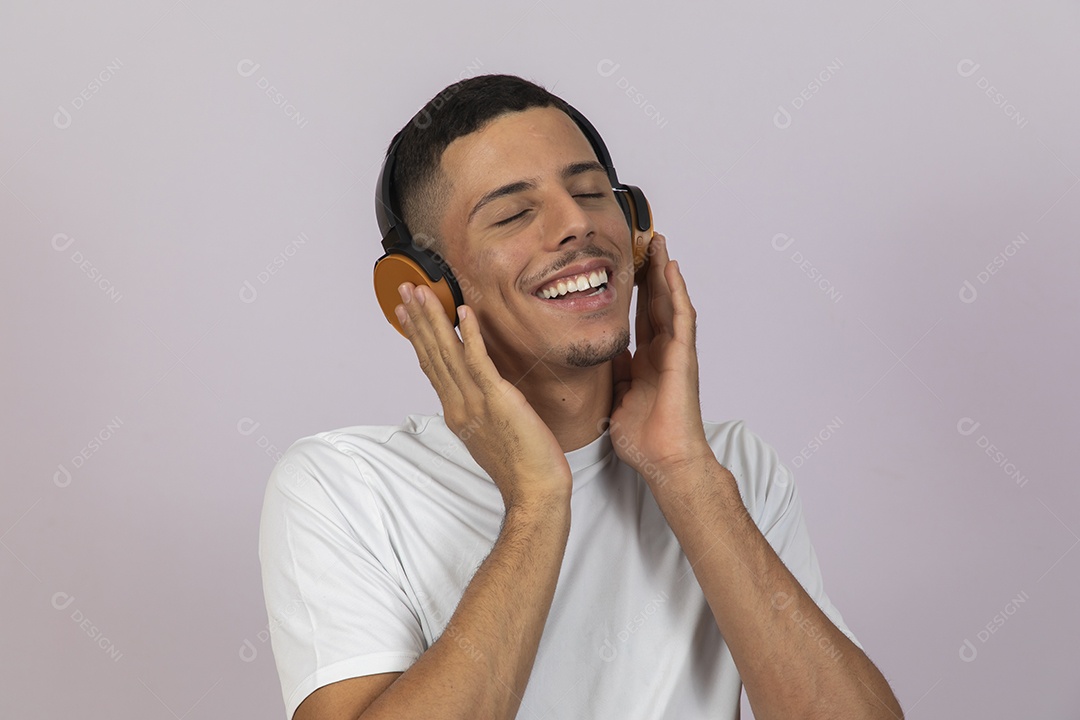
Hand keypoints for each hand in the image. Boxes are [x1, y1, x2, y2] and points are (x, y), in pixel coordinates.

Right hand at [395, 283, 571, 509]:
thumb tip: (475, 396)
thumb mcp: (489, 434)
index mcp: (456, 412)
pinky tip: (464, 311)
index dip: (417, 336)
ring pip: (448, 352)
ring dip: (434, 319)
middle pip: (432, 353)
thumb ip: (478, 411)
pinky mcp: (497, 399)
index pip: (430, 366)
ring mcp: (475, 402)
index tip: (405, 313)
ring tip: (422, 291)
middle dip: (417, 318)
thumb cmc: (520, 467)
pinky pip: (479, 361)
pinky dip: (470, 335)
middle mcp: (459, 404)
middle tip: (404, 288)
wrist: (534, 491)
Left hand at [608, 233, 712, 483]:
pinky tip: (671, 269)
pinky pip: (681, 318)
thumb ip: (613, 372)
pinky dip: (677, 292)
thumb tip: (598, 352)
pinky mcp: (683, 357)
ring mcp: (675, 353)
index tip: (623, 266)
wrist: (664, 460)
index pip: (639, 318)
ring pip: (670, 303)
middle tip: (642, 241)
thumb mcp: (616, 396)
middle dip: (649, 272)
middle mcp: (663, 353)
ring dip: (665, 272)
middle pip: (655, 303)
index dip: (633, 292)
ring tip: (659, 243)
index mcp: (646, 362)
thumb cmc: (643, 438)